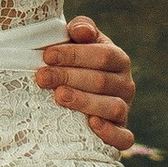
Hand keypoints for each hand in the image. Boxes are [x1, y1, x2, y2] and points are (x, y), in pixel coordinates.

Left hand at [36, 18, 136, 155]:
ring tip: (59, 96)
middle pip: (102, 81)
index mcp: (118, 59)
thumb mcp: (78, 42)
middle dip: (69, 77)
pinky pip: (124, 137)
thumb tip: (81, 31)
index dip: (75, 55)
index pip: (102, 55)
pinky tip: (92, 124)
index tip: (47, 56)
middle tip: (42, 77)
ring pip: (113, 107)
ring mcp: (124, 110)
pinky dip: (110, 133)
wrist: (77, 90)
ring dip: (84, 102)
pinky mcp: (121, 134)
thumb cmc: (75, 62)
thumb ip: (81, 29)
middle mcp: (125, 84)